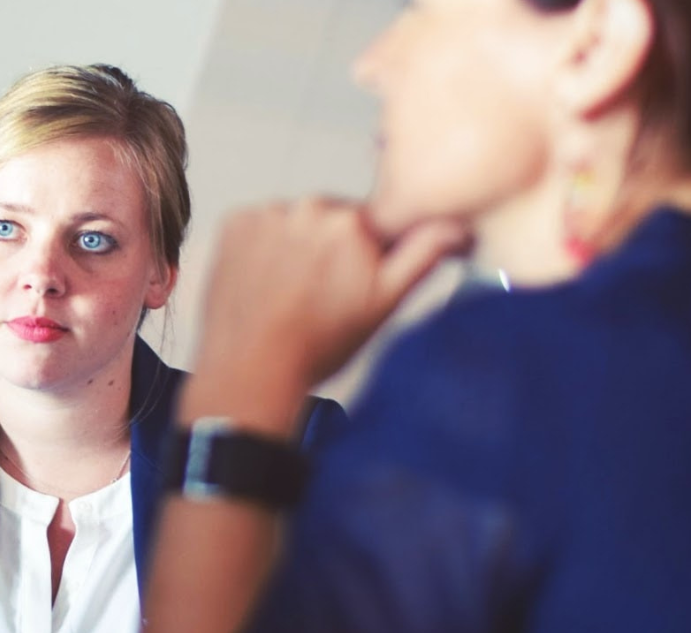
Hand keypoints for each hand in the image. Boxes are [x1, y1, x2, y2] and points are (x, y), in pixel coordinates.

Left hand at [184, 198, 465, 436]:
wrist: (251, 368)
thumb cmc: (317, 345)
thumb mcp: (384, 303)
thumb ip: (423, 255)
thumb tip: (456, 225)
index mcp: (352, 221)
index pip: (372, 223)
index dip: (367, 253)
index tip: (354, 279)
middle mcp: (308, 207)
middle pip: (331, 219)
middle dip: (331, 248)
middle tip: (320, 294)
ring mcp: (266, 213)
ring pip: (294, 222)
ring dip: (295, 245)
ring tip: (289, 292)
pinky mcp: (234, 223)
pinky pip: (259, 225)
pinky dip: (262, 246)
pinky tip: (265, 281)